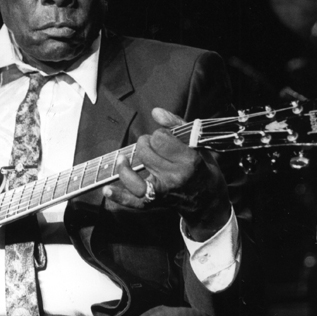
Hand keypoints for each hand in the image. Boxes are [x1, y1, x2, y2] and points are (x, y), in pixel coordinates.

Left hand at [103, 107, 230, 241]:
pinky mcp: (154, 203)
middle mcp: (174, 177)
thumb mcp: (198, 144)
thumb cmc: (203, 169)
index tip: (167, 138)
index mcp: (188, 161)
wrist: (209, 202)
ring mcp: (162, 192)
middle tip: (154, 148)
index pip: (160, 138)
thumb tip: (155, 111)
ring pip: (134, 175)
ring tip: (124, 159)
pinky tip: (107, 189)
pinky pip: (133, 201)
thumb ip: (176, 124)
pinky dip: (119, 196)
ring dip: (125, 165)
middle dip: (146, 144)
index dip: (161, 134)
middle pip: (145, 152)